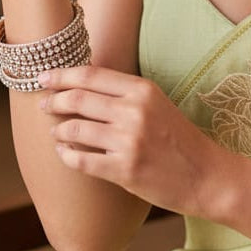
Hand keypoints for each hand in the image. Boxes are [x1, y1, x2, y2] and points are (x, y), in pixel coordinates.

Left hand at [41, 65, 225, 218]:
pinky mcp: (125, 170)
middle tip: (44, 104)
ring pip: (74, 129)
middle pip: (77, 99)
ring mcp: (129, 141)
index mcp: (143, 90)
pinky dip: (66, 155)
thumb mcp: (157, 104)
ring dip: (58, 130)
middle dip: (53, 100)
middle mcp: (135, 111)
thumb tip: (80, 85)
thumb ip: (124, 94)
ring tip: (57, 131)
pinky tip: (64, 153)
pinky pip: (80, 161)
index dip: (61, 74)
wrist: (207, 176)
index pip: (90, 75)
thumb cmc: (180, 139)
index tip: (43, 76)